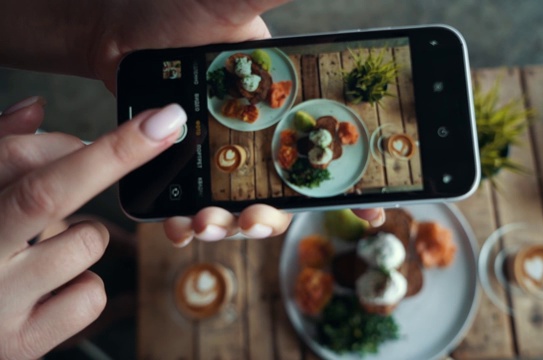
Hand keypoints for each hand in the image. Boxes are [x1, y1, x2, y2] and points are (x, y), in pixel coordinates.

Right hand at [0, 97, 185, 358]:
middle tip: (165, 125)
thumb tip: (36, 107)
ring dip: (87, 234)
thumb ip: (0, 153)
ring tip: (47, 248)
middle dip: (116, 155)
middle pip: (48, 194)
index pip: (16, 155)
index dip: (75, 135)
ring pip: (84, 243)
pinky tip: (54, 289)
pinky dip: (87, 284)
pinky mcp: (23, 342)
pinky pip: (90, 296)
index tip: (145, 119)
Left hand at [83, 0, 384, 245]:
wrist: (116, 30)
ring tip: (206, 222)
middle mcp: (255, 140)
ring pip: (235, 210)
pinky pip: (189, 208)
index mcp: (282, 110)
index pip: (327, 155)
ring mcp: (218, 158)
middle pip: (279, 196)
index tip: (371, 212)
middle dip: (271, 219)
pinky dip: (184, 224)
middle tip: (255, 219)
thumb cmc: (175, 13)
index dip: (352, 189)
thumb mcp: (232, 5)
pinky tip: (177, 226)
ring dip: (226, 227)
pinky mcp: (182, 170)